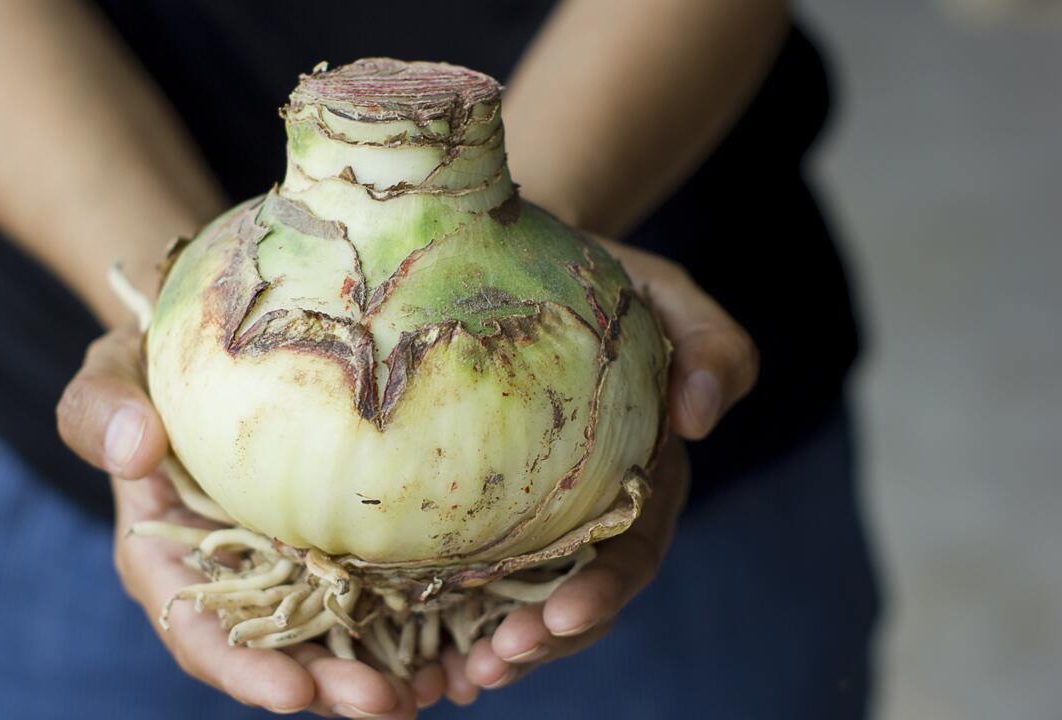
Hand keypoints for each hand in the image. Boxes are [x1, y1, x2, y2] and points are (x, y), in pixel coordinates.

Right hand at [57, 327, 443, 717]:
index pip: (200, 631)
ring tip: (434, 689)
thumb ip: (101, 410)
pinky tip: (455, 642)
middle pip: (278, 651)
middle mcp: (233, 575)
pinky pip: (373, 588)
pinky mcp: (335, 538)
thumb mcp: (111, 373)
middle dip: (330, 686)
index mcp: (168, 556)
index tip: (294, 694)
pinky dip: (409, 621)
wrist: (207, 339)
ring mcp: (288, 562)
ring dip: (379, 670)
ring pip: (333, 634)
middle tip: (388, 703)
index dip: (244, 669)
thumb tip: (133, 448)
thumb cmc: (148, 358)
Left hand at [448, 239, 757, 702]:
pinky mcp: (484, 510)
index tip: (562, 615)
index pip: (632, 548)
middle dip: (543, 639)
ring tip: (459, 679)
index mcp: (641, 474)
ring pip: (524, 601)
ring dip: (499, 647)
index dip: (603, 590)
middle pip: (576, 594)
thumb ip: (710, 343)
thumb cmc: (601, 278)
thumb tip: (705, 415)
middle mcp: (591, 509)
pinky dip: (452, 622)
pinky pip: (471, 575)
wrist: (517, 258)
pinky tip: (421, 655)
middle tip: (495, 664)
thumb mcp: (666, 292)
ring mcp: (537, 515)